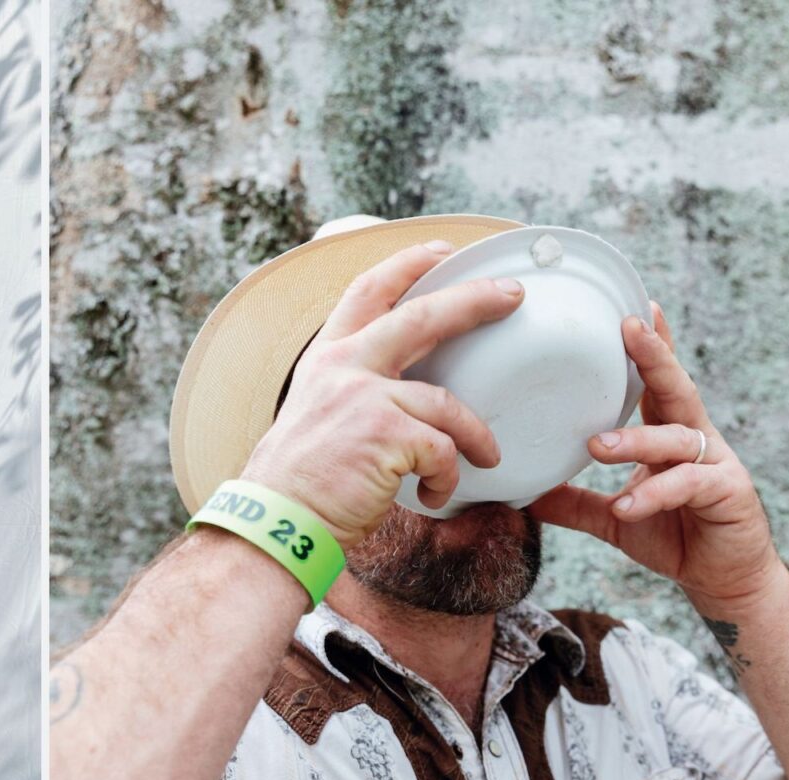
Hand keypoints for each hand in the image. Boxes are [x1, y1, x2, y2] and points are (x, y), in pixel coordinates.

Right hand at [240, 240, 521, 547]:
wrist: (277, 520)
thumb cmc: (298, 482)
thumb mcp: (314, 416)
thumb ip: (351, 393)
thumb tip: (400, 399)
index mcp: (327, 360)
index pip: (367, 291)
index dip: (407, 266)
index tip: (440, 252)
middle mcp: (345, 367)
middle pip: (423, 315)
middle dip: (474, 300)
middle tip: (511, 295)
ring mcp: (366, 397)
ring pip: (448, 403)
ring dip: (474, 434)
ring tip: (486, 455)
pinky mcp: (388, 433)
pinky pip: (443, 450)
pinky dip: (446, 478)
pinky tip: (431, 494)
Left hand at [526, 303, 783, 605]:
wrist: (721, 578)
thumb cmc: (672, 534)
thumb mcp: (612, 517)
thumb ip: (573, 502)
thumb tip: (524, 493)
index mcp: (668, 435)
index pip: (656, 385)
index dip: (649, 348)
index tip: (632, 311)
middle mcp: (694, 439)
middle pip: (675, 389)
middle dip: (655, 357)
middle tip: (629, 331)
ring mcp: (715, 462)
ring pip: (676, 438)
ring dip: (636, 440)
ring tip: (598, 447)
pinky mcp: (728, 492)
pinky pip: (688, 485)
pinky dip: (654, 494)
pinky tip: (626, 506)